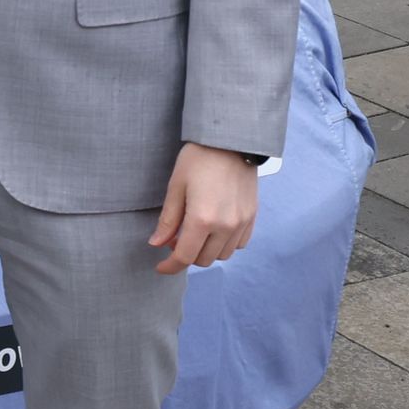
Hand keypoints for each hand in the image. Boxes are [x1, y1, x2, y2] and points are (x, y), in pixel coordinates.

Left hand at [150, 144, 260, 275]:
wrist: (231, 141)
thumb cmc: (199, 159)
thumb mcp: (176, 187)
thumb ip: (168, 220)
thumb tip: (157, 244)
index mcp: (202, 219)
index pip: (184, 257)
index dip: (170, 267)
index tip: (161, 267)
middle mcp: (225, 226)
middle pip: (204, 260)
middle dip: (187, 255)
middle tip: (176, 239)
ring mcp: (241, 222)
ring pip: (222, 255)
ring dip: (206, 251)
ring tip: (196, 232)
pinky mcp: (252, 216)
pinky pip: (239, 244)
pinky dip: (225, 244)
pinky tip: (215, 229)